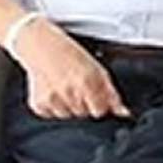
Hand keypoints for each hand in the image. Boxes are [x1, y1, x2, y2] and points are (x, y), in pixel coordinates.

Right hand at [13, 18, 130, 120]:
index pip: (100, 112)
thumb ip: (110, 91)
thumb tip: (123, 113)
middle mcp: (69, 92)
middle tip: (78, 86)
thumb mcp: (96, 66)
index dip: (100, 105)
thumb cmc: (69, 52)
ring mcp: (53, 100)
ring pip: (68, 117)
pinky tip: (54, 91)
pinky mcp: (38, 105)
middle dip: (85, 104)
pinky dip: (55, 107)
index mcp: (87, 81)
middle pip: (84, 115)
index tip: (96, 97)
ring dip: (70, 106)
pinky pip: (53, 116)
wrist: (39, 45)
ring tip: (65, 87)